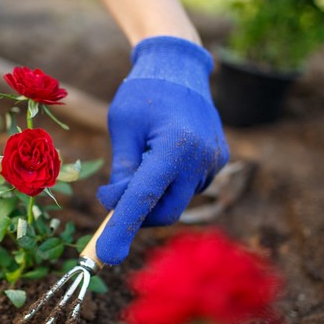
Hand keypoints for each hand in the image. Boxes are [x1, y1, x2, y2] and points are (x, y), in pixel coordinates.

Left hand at [96, 36, 228, 264]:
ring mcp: (214, 163)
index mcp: (175, 146)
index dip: (122, 228)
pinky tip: (162, 152)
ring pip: (175, 201)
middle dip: (137, 213)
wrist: (180, 67)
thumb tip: (116, 207)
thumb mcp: (122, 126)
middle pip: (164, 213)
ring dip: (152, 194)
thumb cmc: (143, 93)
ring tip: (143, 153)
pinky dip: (168, 183)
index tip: (106, 256)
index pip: (145, 198)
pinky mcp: (218, 163)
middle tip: (112, 196)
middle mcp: (201, 159)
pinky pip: (187, 188)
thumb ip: (122, 170)